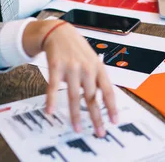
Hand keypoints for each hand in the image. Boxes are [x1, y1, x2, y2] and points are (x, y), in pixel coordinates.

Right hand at [23, 20, 118, 135]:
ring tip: (76, 128)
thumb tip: (105, 101)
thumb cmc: (77, 48)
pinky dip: (51, 100)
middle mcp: (86, 68)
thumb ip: (97, 79)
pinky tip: (50, 111)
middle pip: (92, 97)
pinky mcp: (56, 66)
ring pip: (73, 96)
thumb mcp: (92, 60)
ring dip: (75, 114)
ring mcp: (71, 67)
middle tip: (99, 132)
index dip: (112, 107)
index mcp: (98, 68)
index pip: (108, 91)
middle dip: (96, 117)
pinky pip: (53, 87)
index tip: (114, 121)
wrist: (59, 32)